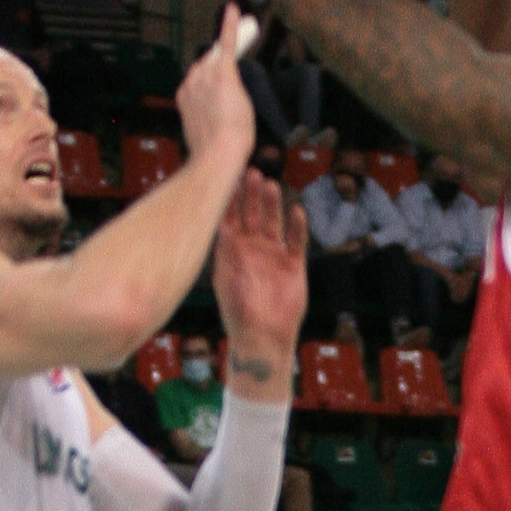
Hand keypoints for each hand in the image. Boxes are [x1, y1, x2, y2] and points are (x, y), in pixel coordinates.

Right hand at [177, 2, 257, 174]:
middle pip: (207, 67)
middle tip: (233, 89)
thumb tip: (217, 117)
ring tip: (241, 45)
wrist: (220, 153)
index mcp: (184, 97)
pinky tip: (235, 10)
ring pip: (218, 59)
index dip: (210, 87)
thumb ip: (208, 117)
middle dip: (219, 74)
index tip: (217, 91)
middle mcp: (191, 82)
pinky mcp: (223, 71)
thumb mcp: (208, 131)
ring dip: (227, 56)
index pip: (198, 81)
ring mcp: (205, 76)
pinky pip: (226, 43)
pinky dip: (230, 25)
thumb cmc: (218, 150)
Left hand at [213, 167, 307, 392]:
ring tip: (270, 185)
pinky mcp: (293, 265)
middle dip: (251, 194)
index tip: (228, 178)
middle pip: (252, 214)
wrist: (261, 337)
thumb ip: (222, 251)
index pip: (230, 217)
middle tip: (251, 173)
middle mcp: (252, 248)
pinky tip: (296, 210)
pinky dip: (297, 226)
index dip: (230, 198)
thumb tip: (213, 224)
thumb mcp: (223, 278)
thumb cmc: (237, 312)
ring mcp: (273, 255)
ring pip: (273, 222)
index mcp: (232, 250)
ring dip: (272, 204)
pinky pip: (296, 241)